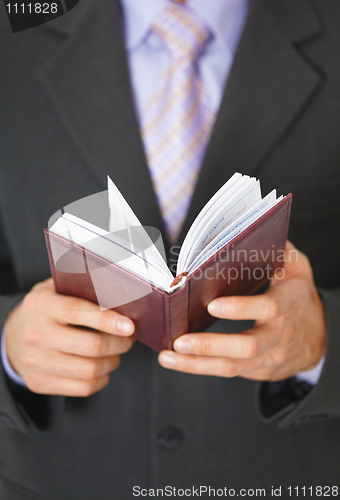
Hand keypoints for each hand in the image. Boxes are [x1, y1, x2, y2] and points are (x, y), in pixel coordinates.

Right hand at [5, 278, 134, 395]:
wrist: (14, 336)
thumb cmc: (46, 310)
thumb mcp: (56, 289)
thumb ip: (83, 289)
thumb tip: (121, 296)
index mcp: (41, 305)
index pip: (78, 311)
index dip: (108, 320)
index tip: (130, 326)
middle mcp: (35, 334)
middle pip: (91, 346)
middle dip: (119, 343)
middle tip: (129, 338)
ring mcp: (36, 362)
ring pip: (90, 370)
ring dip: (113, 362)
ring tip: (117, 352)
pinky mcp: (39, 383)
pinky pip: (83, 388)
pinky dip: (102, 378)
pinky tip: (103, 367)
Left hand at [159, 241, 325, 380]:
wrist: (319, 338)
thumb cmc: (300, 298)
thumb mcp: (299, 270)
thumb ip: (283, 251)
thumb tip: (257, 232)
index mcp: (289, 304)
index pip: (268, 308)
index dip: (241, 308)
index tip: (211, 305)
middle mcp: (279, 335)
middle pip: (247, 346)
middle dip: (210, 345)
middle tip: (179, 340)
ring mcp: (269, 357)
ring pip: (232, 366)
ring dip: (197, 364)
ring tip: (168, 356)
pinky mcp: (257, 370)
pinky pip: (228, 371)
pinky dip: (199, 367)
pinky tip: (176, 361)